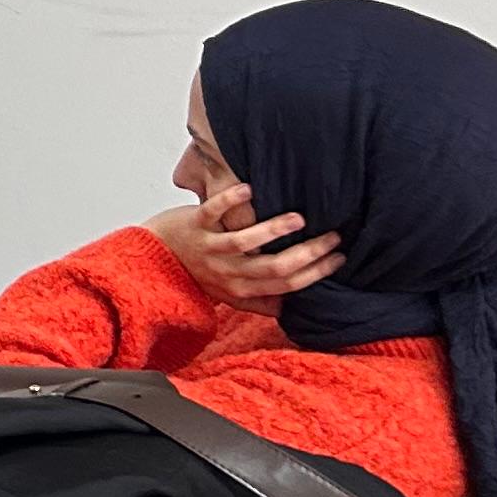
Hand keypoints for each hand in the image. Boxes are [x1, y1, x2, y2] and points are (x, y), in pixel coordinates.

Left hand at [148, 177, 341, 304]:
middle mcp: (228, 273)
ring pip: (245, 242)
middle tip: (334, 236)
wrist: (154, 256)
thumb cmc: (201, 270)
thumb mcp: (232, 293)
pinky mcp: (194, 226)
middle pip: (274, 268)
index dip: (317, 273)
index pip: (288, 285)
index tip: (341, 257)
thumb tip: (297, 306)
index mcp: (242, 290)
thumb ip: (261, 300)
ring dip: (274, 230)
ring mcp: (210, 249)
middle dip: (309, 253)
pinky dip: (230, 200)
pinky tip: (250, 189)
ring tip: (299, 218)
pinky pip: (212, 213)